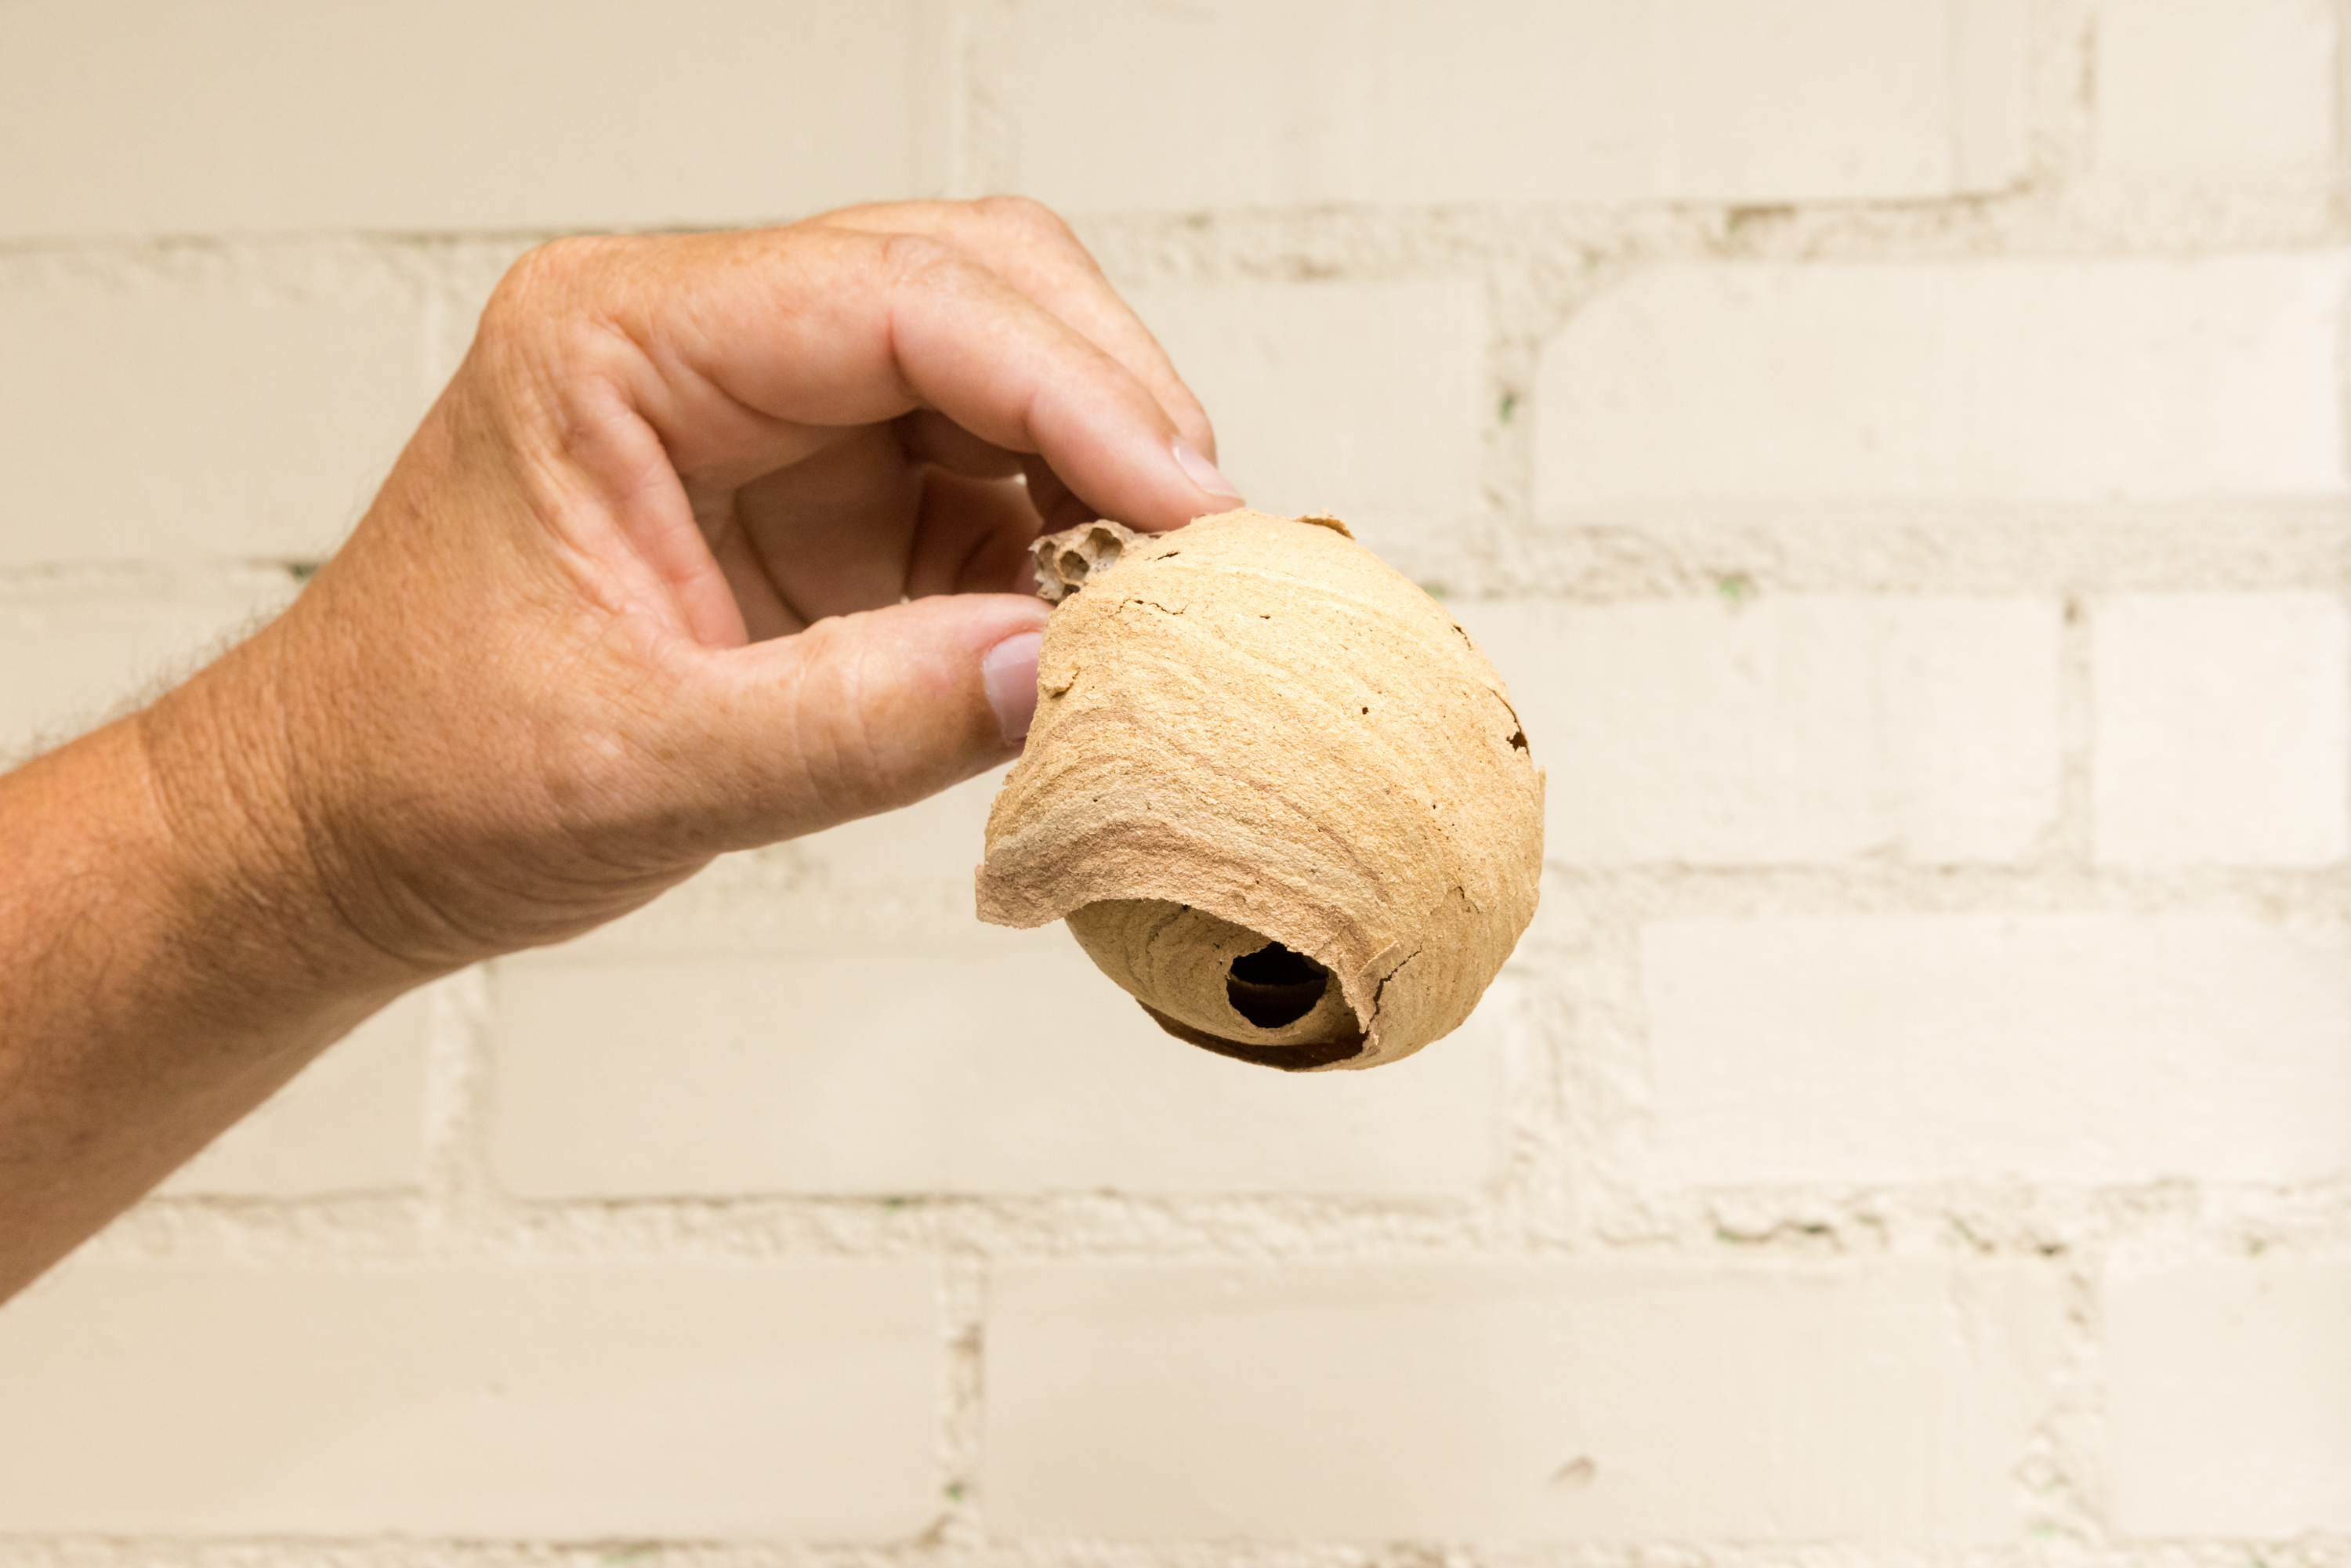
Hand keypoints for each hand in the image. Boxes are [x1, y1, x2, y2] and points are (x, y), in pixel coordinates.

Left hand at [167, 197, 1243, 979]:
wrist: (343, 831)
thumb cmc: (419, 770)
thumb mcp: (636, 769)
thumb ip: (853, 725)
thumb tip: (1052, 676)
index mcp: (617, 344)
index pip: (896, 300)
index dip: (1069, 390)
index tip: (1179, 503)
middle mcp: (704, 347)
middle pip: (974, 285)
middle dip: (1108, 400)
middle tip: (1198, 542)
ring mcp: (770, 419)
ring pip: (1000, 368)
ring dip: (1096, 471)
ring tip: (1153, 598)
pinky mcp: (815, 500)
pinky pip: (980, 480)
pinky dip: (1055, 544)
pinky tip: (1081, 628)